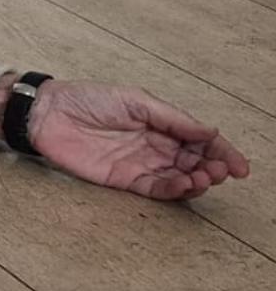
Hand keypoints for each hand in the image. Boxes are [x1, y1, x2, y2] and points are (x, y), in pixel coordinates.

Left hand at [0, 76, 250, 200]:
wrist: (49, 113)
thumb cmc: (89, 99)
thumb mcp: (136, 100)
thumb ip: (172, 118)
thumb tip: (210, 132)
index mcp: (163, 124)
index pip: (201, 141)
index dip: (224, 153)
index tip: (240, 167)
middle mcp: (156, 145)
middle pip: (194, 162)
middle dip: (213, 169)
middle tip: (220, 172)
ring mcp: (140, 163)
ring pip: (178, 179)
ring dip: (196, 182)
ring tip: (202, 179)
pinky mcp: (122, 179)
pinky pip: (154, 189)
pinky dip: (172, 191)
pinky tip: (183, 186)